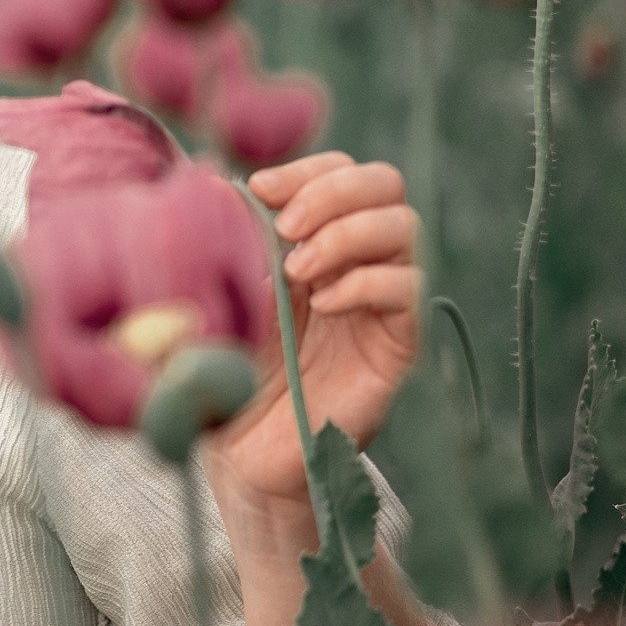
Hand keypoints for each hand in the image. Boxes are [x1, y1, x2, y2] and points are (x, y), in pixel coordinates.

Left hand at [207, 153, 421, 515]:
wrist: (247, 456)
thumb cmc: (229, 374)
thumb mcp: (219, 298)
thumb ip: (224, 246)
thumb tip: (215, 184)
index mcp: (317, 239)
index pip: (339, 170)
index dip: (306, 170)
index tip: (260, 189)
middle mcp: (358, 261)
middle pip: (384, 183)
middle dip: (333, 191)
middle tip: (286, 226)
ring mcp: (382, 300)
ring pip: (404, 227)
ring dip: (347, 233)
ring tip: (299, 269)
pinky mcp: (398, 344)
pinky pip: (409, 289)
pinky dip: (368, 282)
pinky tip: (325, 304)